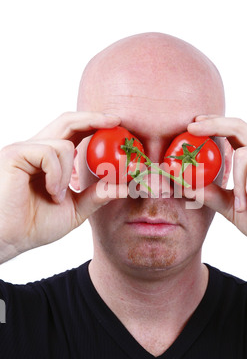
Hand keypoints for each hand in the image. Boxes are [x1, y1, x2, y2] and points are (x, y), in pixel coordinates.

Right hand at [0, 112, 126, 262]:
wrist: (8, 240)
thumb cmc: (34, 226)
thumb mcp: (74, 210)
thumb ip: (97, 196)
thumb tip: (124, 187)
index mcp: (48, 159)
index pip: (73, 132)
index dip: (94, 124)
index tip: (117, 124)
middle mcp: (35, 149)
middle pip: (67, 120)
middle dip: (93, 118)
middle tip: (116, 121)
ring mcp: (24, 150)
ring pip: (63, 145)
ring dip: (69, 173)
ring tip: (58, 196)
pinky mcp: (14, 154)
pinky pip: (49, 154)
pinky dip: (56, 175)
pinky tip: (51, 193)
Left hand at [188, 116, 246, 257]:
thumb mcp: (233, 208)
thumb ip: (212, 195)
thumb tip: (185, 185)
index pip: (234, 131)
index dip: (213, 124)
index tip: (192, 125)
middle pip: (238, 125)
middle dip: (213, 125)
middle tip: (191, 128)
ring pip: (243, 154)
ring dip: (237, 185)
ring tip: (244, 206)